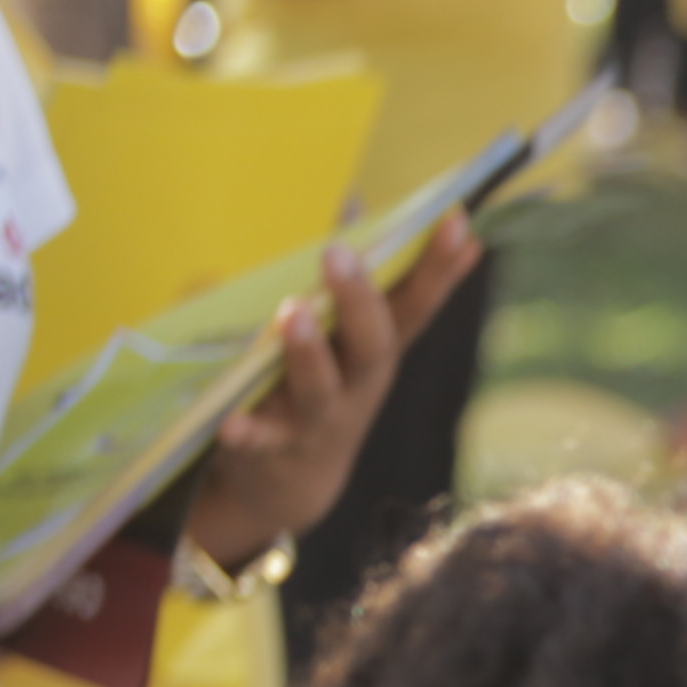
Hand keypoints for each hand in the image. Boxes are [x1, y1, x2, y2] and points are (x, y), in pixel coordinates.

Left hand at [186, 228, 478, 564]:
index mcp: (373, 351)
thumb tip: (354, 202)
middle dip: (361, 300)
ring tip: (292, 313)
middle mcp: (357, 386)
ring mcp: (317, 421)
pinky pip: (259, 441)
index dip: (438, 266)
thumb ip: (349, 278)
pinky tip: (230, 422)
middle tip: (339, 252)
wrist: (290, 484)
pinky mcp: (272, 450)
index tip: (456, 220)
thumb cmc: (312, 387)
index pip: (413, 303)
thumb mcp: (341, 337)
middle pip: (373, 345)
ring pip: (320, 390)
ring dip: (309, 355)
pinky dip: (247, 432)